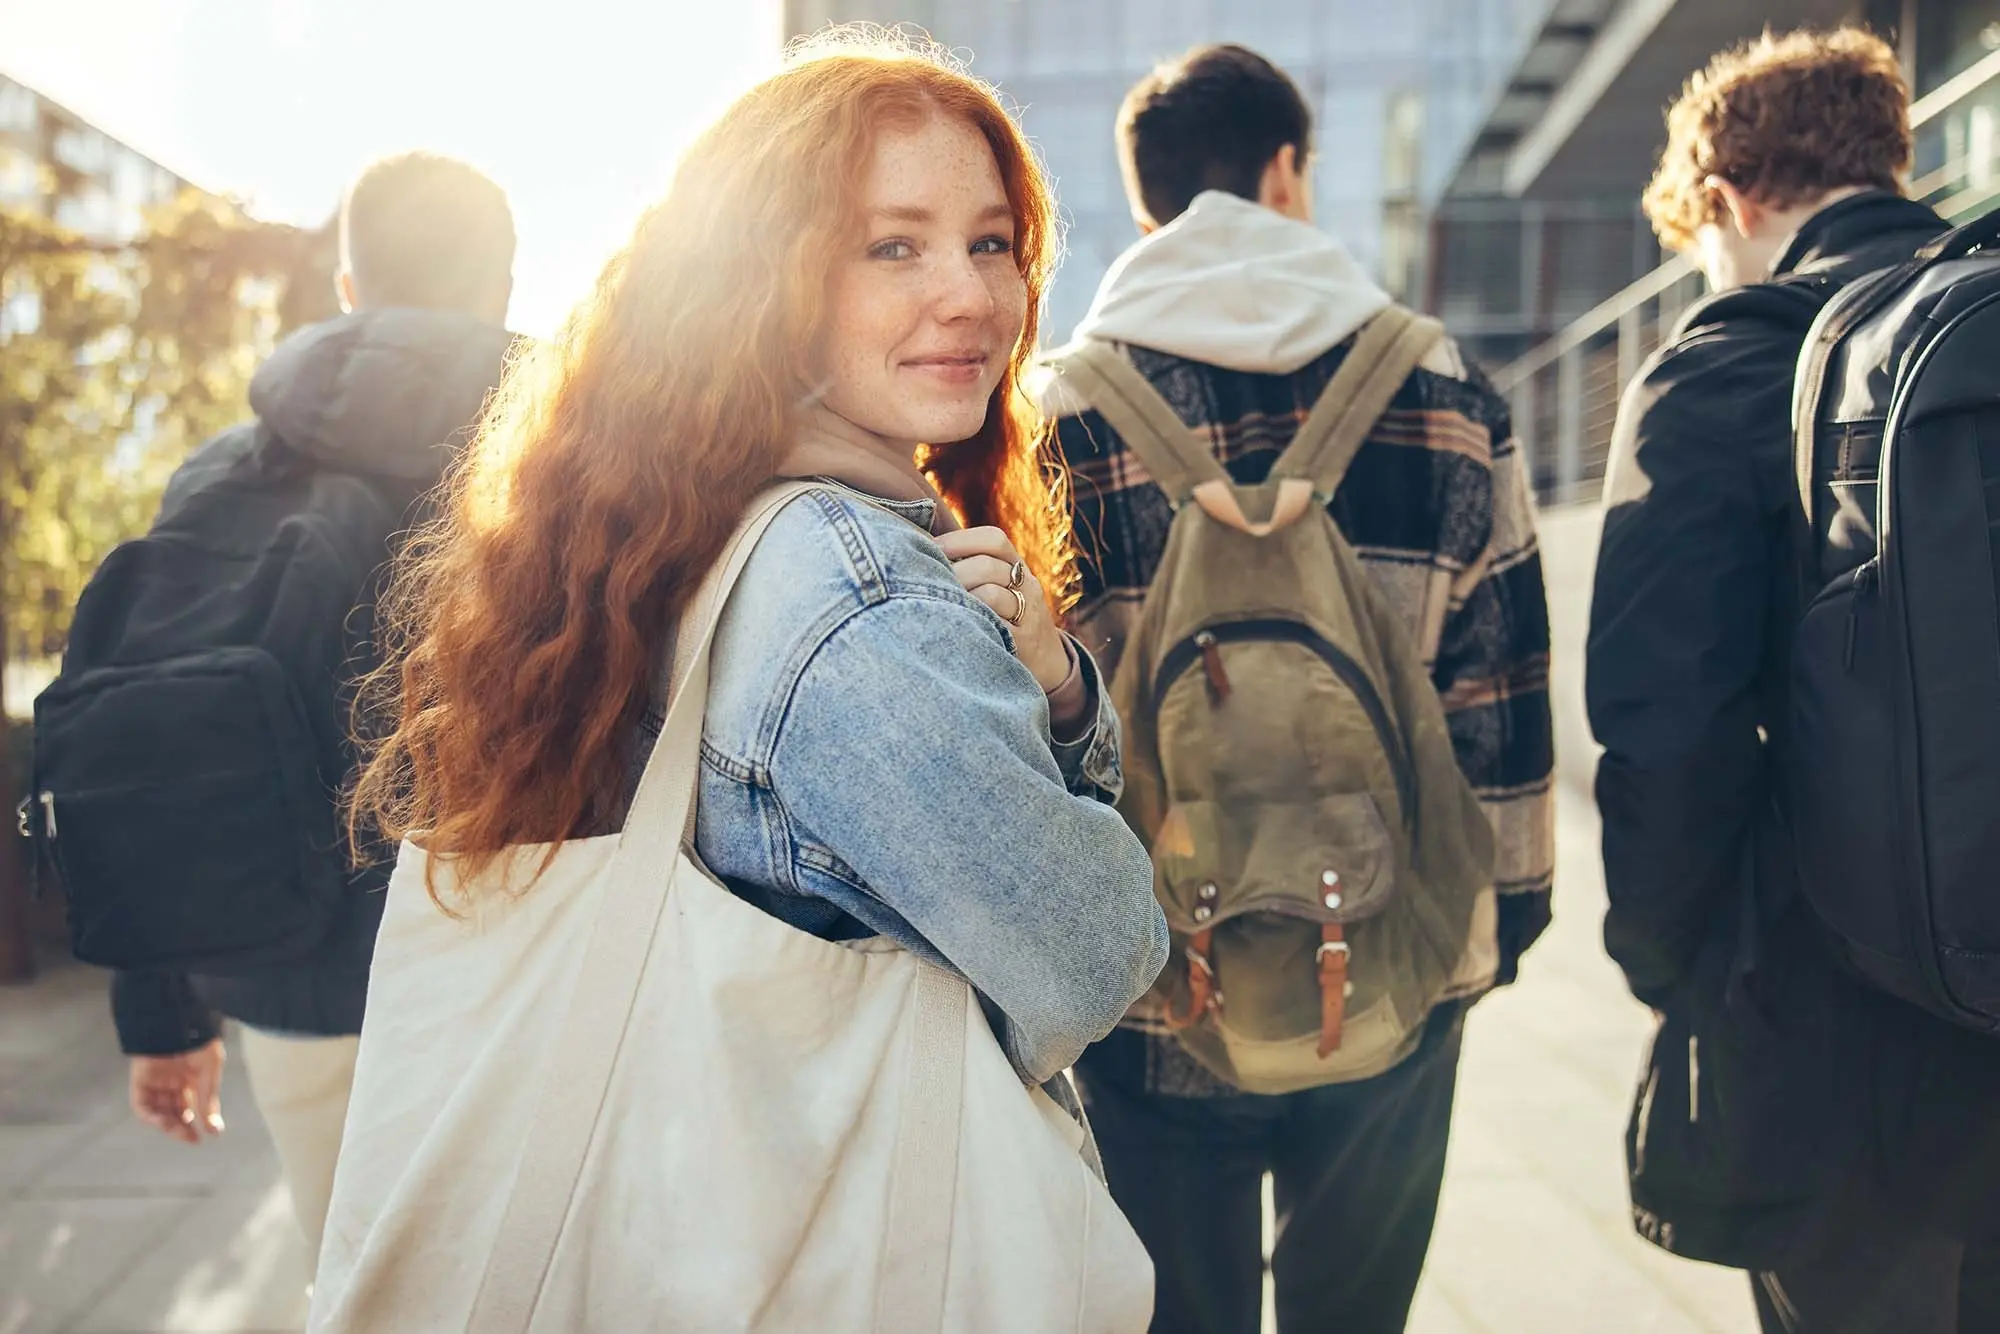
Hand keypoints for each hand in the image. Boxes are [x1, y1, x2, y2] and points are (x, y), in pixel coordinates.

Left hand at [129, 1038, 225, 1143]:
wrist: (177, 1019)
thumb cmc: (199, 1040)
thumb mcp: (210, 1071)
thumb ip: (208, 1100)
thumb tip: (214, 1130)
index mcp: (193, 1075)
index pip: (194, 1104)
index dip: (200, 1120)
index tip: (207, 1136)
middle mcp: (174, 1080)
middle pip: (176, 1111)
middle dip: (183, 1127)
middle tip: (192, 1139)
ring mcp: (157, 1080)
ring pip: (160, 1111)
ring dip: (168, 1125)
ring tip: (181, 1132)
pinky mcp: (141, 1080)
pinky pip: (142, 1105)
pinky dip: (150, 1117)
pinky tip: (163, 1122)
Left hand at [937, 527, 1070, 691]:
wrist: (1050, 664)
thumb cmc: (1011, 621)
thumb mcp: (1004, 589)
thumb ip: (975, 569)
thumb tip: (924, 548)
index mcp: (1018, 568)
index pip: (994, 540)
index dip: (960, 540)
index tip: (933, 548)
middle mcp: (1027, 586)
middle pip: (987, 566)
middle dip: (953, 572)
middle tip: (928, 583)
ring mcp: (1028, 614)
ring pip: (990, 594)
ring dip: (959, 598)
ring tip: (939, 605)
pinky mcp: (1024, 643)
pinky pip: (995, 626)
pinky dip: (972, 622)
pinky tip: (955, 625)